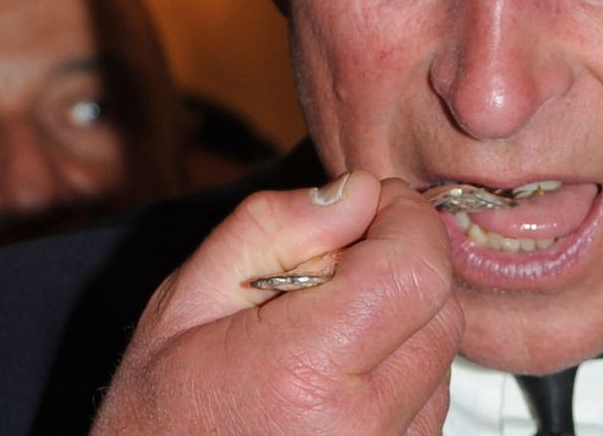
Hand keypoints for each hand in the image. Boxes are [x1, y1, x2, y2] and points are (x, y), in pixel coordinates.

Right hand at [91, 172, 463, 434]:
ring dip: (402, 322)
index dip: (404, 218)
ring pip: (441, 352)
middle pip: (440, 305)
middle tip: (331, 273)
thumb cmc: (162, 411)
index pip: (416, 266)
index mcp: (305, 368)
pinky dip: (400, 371)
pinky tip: (340, 377)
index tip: (368, 208)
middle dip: (400, 265)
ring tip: (326, 337)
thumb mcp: (186, 298)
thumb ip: (272, 227)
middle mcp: (362, 423)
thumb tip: (357, 190)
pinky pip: (431, 398)